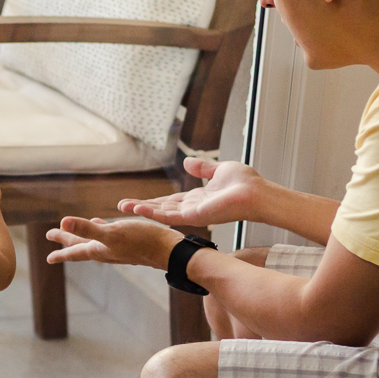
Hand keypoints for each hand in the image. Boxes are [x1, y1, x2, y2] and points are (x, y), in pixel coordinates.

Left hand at [46, 217, 182, 268]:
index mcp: (99, 250)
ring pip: (95, 241)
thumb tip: (62, 222)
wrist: (169, 251)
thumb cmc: (141, 242)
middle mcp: (106, 251)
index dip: (60, 251)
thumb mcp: (111, 233)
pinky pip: (109, 235)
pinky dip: (101, 229)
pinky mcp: (129, 241)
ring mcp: (118, 247)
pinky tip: (104, 223)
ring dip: (83, 236)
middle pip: (81, 245)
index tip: (47, 257)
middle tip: (51, 236)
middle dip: (66, 240)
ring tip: (74, 231)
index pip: (74, 251)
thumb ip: (87, 229)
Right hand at [117, 157, 263, 227]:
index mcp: (196, 199)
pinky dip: (153, 212)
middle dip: (140, 207)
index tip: (136, 202)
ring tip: (123, 208)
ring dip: (142, 210)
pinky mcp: (194, 216)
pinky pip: (169, 215)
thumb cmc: (245, 183)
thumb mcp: (219, 170)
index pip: (169, 201)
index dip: (152, 201)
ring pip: (161, 213)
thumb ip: (202, 168)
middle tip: (121, 207)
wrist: (257, 193)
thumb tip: (186, 161)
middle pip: (160, 208)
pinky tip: (139, 209)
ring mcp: (192, 214)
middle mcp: (191, 208)